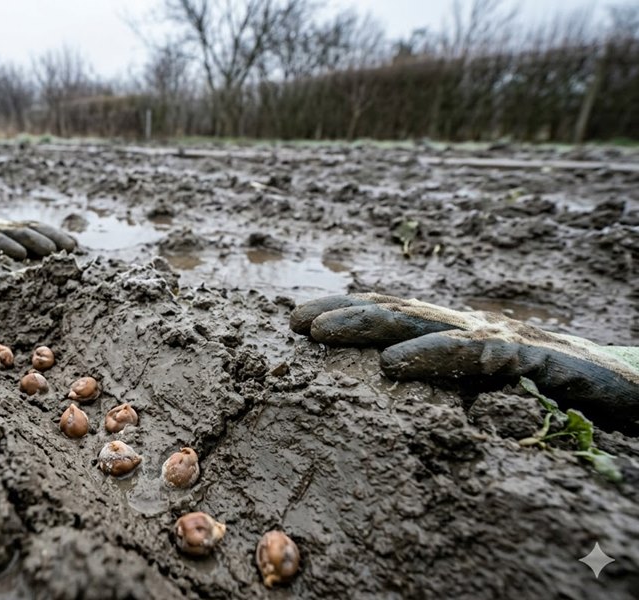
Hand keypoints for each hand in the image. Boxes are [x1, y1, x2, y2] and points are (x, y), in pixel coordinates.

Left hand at [0, 212, 76, 259]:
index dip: (1, 245)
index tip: (19, 256)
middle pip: (12, 230)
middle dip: (34, 241)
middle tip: (53, 255)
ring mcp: (0, 226)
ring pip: (28, 228)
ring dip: (50, 238)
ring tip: (70, 250)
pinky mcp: (10, 230)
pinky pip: (34, 230)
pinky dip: (52, 236)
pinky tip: (71, 246)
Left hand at [290, 293, 638, 428]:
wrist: (637, 389)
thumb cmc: (563, 395)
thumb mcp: (494, 393)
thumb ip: (448, 389)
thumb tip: (387, 391)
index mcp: (460, 336)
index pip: (394, 317)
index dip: (345, 314)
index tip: (293, 322)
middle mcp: (475, 329)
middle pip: (399, 312)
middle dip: (343, 313)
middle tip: (291, 321)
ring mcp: (503, 339)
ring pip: (425, 324)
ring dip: (367, 324)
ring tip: (318, 333)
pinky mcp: (535, 359)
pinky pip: (474, 357)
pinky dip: (430, 357)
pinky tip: (392, 364)